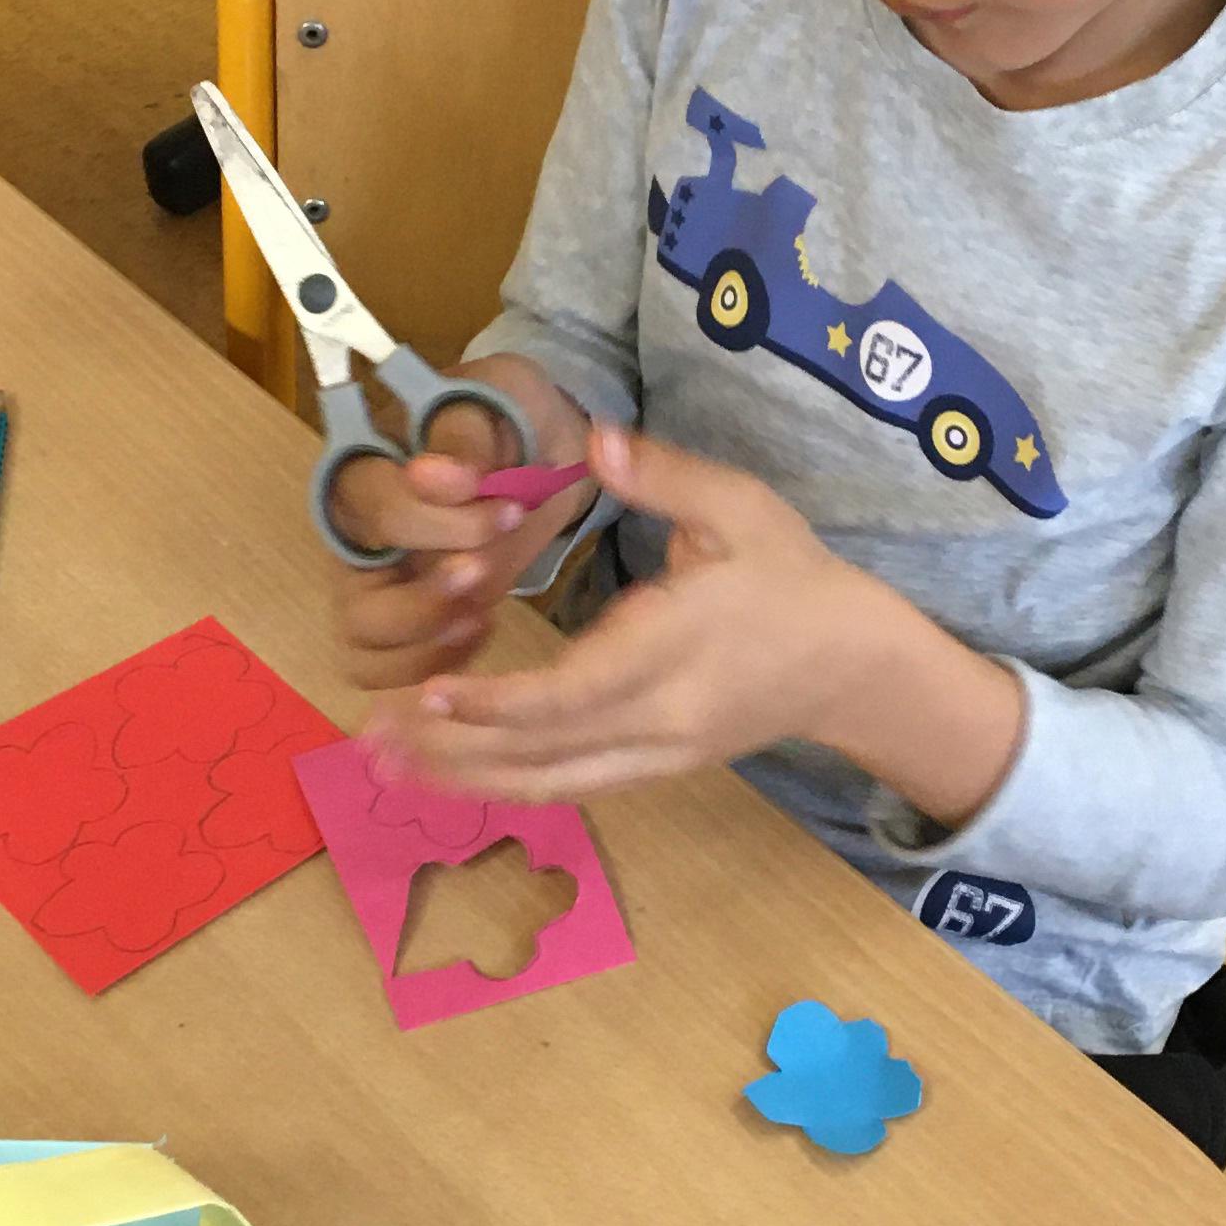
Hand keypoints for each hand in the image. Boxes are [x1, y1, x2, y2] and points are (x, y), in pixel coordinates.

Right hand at [325, 364, 594, 692]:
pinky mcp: (406, 621)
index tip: (503, 505)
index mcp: (363, 468)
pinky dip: (433, 663)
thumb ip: (461, 436)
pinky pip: (388, 669)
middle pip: (355, 601)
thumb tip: (428, 474)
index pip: (375, 509)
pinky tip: (482, 627)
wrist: (540, 443)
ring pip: (363, 645)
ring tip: (482, 614)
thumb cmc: (505, 414)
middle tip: (483, 571)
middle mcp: (356, 536)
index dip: (434, 519)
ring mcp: (376, 586)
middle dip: (424, 600)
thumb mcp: (494, 400)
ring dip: (426, 642)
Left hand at [399, 426, 1024, 817]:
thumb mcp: (742, 508)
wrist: (854, 666)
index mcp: (673, 651)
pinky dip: (506, 781)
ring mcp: (657, 756)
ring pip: (549, 782)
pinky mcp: (656, 769)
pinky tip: (453, 770)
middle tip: (370, 736)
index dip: (495, 702)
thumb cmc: (794, 579)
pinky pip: (570, 785)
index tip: (429, 690)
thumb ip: (664, 475)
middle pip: (542, 753)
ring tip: (387, 762)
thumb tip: (594, 439)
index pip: (571, 693)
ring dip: (464, 777)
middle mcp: (659, 719)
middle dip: (451, 749)